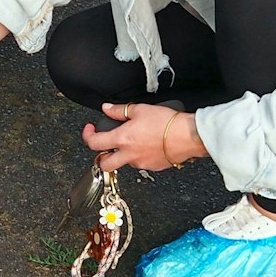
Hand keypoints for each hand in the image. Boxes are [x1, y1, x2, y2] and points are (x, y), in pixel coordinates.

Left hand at [81, 101, 196, 172]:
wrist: (187, 136)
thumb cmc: (167, 123)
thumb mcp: (139, 109)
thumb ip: (119, 110)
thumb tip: (107, 108)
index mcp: (122, 139)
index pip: (94, 143)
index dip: (88, 135)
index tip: (90, 130)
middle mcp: (129, 155)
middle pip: (104, 164)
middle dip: (100, 157)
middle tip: (104, 147)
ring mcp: (140, 163)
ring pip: (123, 163)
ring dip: (122, 155)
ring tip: (132, 141)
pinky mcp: (152, 167)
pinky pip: (140, 164)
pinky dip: (139, 156)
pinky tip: (147, 146)